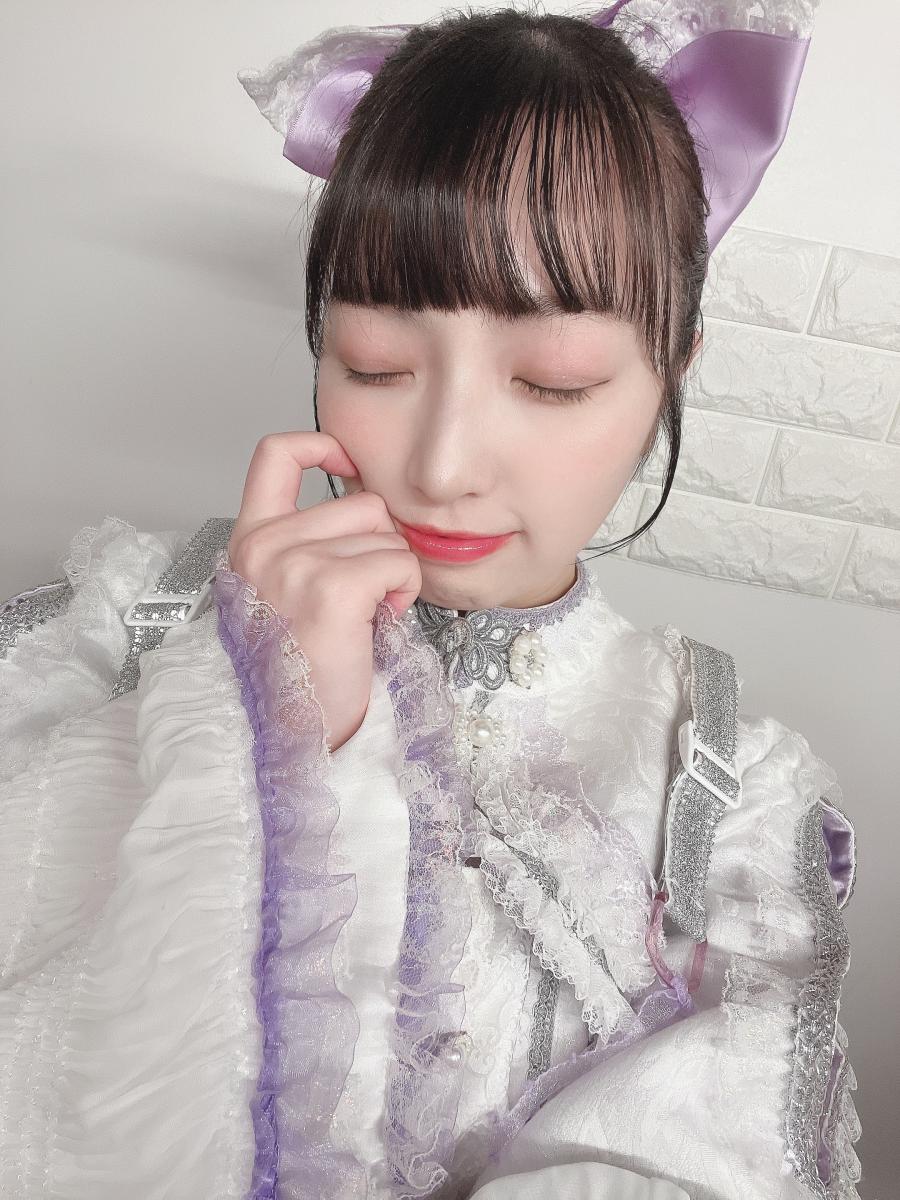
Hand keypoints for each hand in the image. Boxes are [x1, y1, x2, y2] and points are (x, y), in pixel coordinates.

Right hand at [226, 432, 420, 751]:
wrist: (292, 732)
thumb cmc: (298, 671)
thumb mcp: (286, 593)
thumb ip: (308, 544)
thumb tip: (367, 510)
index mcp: (249, 541)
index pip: (275, 454)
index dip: (320, 444)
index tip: (345, 461)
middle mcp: (264, 545)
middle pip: (361, 502)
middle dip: (379, 547)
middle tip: (362, 598)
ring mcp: (293, 564)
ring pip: (386, 534)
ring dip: (392, 575)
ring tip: (365, 618)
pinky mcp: (331, 589)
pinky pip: (397, 563)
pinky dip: (403, 592)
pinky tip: (378, 623)